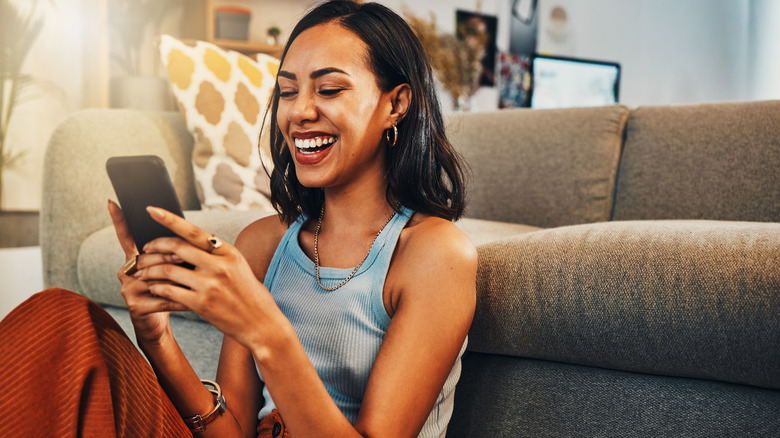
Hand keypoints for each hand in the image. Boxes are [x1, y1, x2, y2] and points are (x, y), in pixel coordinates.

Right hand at [108, 200, 188, 344]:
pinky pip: (163, 297)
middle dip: (172, 256)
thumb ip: (173, 253)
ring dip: (178, 276)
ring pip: (156, 275)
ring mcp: (128, 288)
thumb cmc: (169, 292)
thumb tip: (188, 232)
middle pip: (149, 256)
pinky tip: (194, 301)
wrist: (158, 326)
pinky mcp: (136, 306)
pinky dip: (181, 298)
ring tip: (196, 278)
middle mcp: (126, 271)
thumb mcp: (171, 270)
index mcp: (134, 259)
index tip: (112, 200)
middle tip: (190, 257)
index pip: (126, 236)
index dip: (118, 219)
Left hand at [135, 206, 277, 348]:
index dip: (170, 219)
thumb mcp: (237, 266)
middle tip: (144, 250)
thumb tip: (188, 241)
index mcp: (228, 252)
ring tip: (142, 272)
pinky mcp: (200, 304)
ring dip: (150, 270)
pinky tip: (153, 288)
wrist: (260, 322)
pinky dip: (157, 288)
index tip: (152, 210)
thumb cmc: (248, 293)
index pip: (193, 231)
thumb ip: (215, 254)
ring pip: (168, 270)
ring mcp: (209, 285)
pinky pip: (169, 291)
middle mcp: (219, 265)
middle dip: (154, 246)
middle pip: (176, 248)